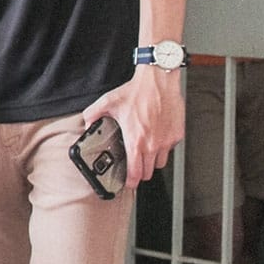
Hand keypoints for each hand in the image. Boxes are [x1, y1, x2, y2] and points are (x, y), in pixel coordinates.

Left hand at [83, 65, 184, 189]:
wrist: (159, 81)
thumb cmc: (137, 91)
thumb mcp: (107, 102)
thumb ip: (92, 115)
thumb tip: (87, 125)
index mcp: (136, 140)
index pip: (135, 173)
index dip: (131, 182)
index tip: (128, 183)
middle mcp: (153, 144)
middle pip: (148, 173)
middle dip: (140, 172)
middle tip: (134, 165)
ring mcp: (167, 141)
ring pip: (160, 163)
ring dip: (152, 161)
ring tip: (144, 151)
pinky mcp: (177, 135)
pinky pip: (169, 149)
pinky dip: (163, 147)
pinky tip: (155, 136)